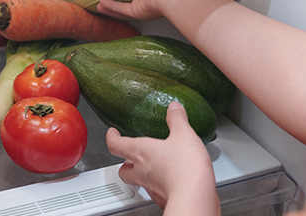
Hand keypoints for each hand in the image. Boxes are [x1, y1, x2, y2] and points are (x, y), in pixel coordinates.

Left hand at [106, 102, 220, 214]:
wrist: (193, 197)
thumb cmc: (184, 167)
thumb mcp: (184, 134)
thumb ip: (177, 120)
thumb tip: (174, 108)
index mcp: (141, 152)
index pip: (116, 144)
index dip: (112, 137)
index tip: (112, 133)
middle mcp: (142, 171)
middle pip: (123, 169)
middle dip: (124, 162)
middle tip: (128, 156)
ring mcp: (151, 187)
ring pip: (138, 181)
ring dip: (141, 174)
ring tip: (151, 167)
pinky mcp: (163, 198)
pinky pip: (154, 191)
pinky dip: (158, 184)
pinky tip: (169, 179)